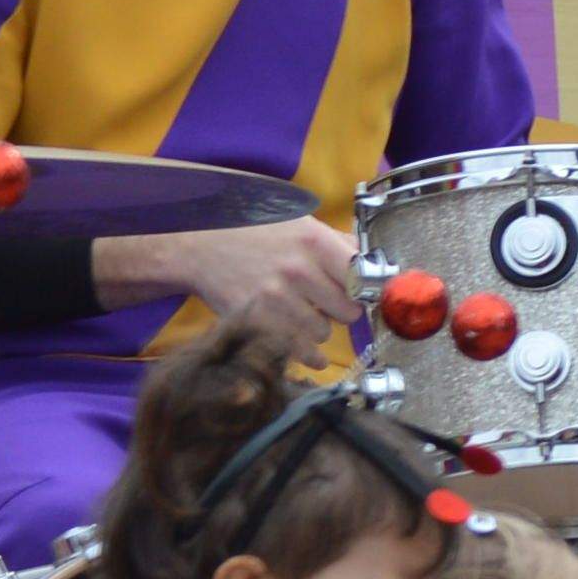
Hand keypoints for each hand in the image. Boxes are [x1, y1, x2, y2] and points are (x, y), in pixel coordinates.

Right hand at [113, 215, 360, 338]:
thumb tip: (376, 262)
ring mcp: (276, 299)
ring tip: (305, 314)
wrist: (200, 245)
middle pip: (349, 311)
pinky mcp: (258, 322)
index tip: (365, 294)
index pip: (364, 278)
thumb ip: (339, 243)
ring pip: (324, 333)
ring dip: (319, 329)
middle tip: (329, 304)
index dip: (367, 289)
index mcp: (315, 242)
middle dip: (343, 311)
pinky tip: (309, 350)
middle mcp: (298, 271)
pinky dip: (308, 355)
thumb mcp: (300, 223)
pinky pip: (300, 351)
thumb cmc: (255, 232)